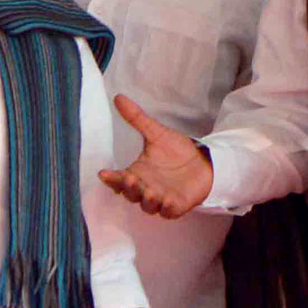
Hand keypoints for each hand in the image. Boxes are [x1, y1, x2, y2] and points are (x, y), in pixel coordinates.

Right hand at [99, 95, 212, 217]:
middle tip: (129, 178)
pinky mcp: (176, 206)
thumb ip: (137, 118)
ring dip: (146, 199)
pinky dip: (166, 207)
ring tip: (149, 191)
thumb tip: (118, 97)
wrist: (203, 161)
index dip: (111, 178)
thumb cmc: (176, 150)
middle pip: (131, 194)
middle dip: (129, 188)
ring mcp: (160, 198)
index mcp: (136, 173)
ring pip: (148, 205)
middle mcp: (145, 188)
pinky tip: (167, 200)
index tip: (104, 173)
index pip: (118, 179)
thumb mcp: (156, 133)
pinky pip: (168, 211)